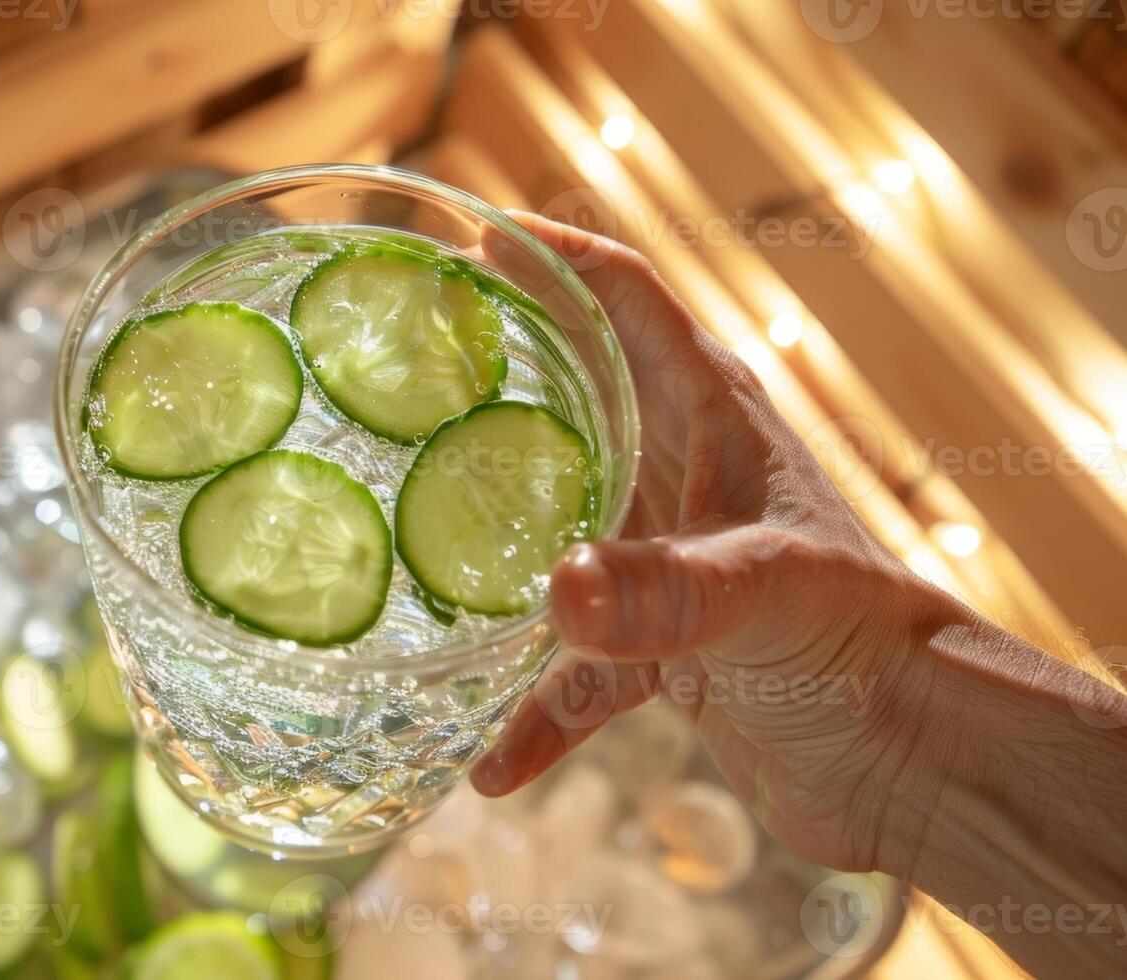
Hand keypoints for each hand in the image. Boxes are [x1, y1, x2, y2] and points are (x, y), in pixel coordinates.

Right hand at [468, 213, 964, 873]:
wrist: (921, 762)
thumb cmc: (869, 646)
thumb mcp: (764, 593)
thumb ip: (663, 590)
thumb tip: (563, 592)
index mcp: (712, 419)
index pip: (626, 302)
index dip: (554, 260)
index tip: (471, 238)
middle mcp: (683, 477)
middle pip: (571, 403)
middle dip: (490, 389)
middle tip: (399, 379)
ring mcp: (668, 563)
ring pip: (556, 532)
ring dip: (492, 556)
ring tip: (407, 561)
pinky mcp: (662, 647)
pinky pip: (574, 675)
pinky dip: (536, 716)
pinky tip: (493, 766)